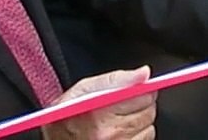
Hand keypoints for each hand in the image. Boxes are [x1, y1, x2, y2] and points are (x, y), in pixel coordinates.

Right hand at [41, 67, 155, 139]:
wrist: (58, 139)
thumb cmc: (66, 116)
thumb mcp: (83, 89)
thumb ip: (116, 79)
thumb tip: (144, 73)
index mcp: (99, 115)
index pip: (143, 96)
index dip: (140, 90)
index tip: (134, 90)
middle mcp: (111, 134)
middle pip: (149, 111)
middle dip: (140, 105)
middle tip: (121, 107)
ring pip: (148, 127)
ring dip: (139, 122)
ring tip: (117, 121)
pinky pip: (145, 139)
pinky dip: (137, 135)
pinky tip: (120, 133)